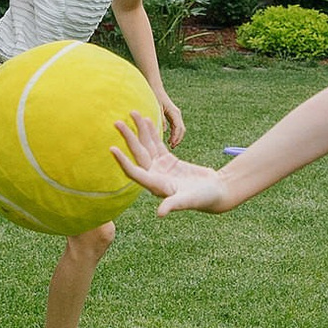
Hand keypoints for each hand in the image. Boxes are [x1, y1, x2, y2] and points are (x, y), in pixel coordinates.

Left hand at [112, 112, 229, 212]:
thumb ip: (173, 204)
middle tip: (117, 122)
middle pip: (138, 154)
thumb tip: (160, 214)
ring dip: (139, 130)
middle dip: (128, 138)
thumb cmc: (203, 199)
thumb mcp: (188, 200)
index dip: (123, 161)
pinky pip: (158, 144)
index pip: (134, 172)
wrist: (215, 193)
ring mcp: (160, 168)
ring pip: (147, 146)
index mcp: (155, 185)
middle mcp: (154, 176)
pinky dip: (152, 133)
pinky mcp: (169, 161)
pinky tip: (147, 120)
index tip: (112, 148)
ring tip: (133, 113)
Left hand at [157, 93, 184, 147]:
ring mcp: (175, 114)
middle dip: (178, 139)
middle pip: (181, 129)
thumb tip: (165, 130)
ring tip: (171, 145)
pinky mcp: (172, 115)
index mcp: (174, 113)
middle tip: (172, 147)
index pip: (178, 128)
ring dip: (177, 137)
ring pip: (180, 128)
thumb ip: (161, 119)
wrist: (156, 88)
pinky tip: (169, 139)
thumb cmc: (155, 97)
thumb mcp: (157, 108)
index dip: (176, 137)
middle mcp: (177, 114)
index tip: (172, 144)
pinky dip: (175, 133)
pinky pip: (176, 126)